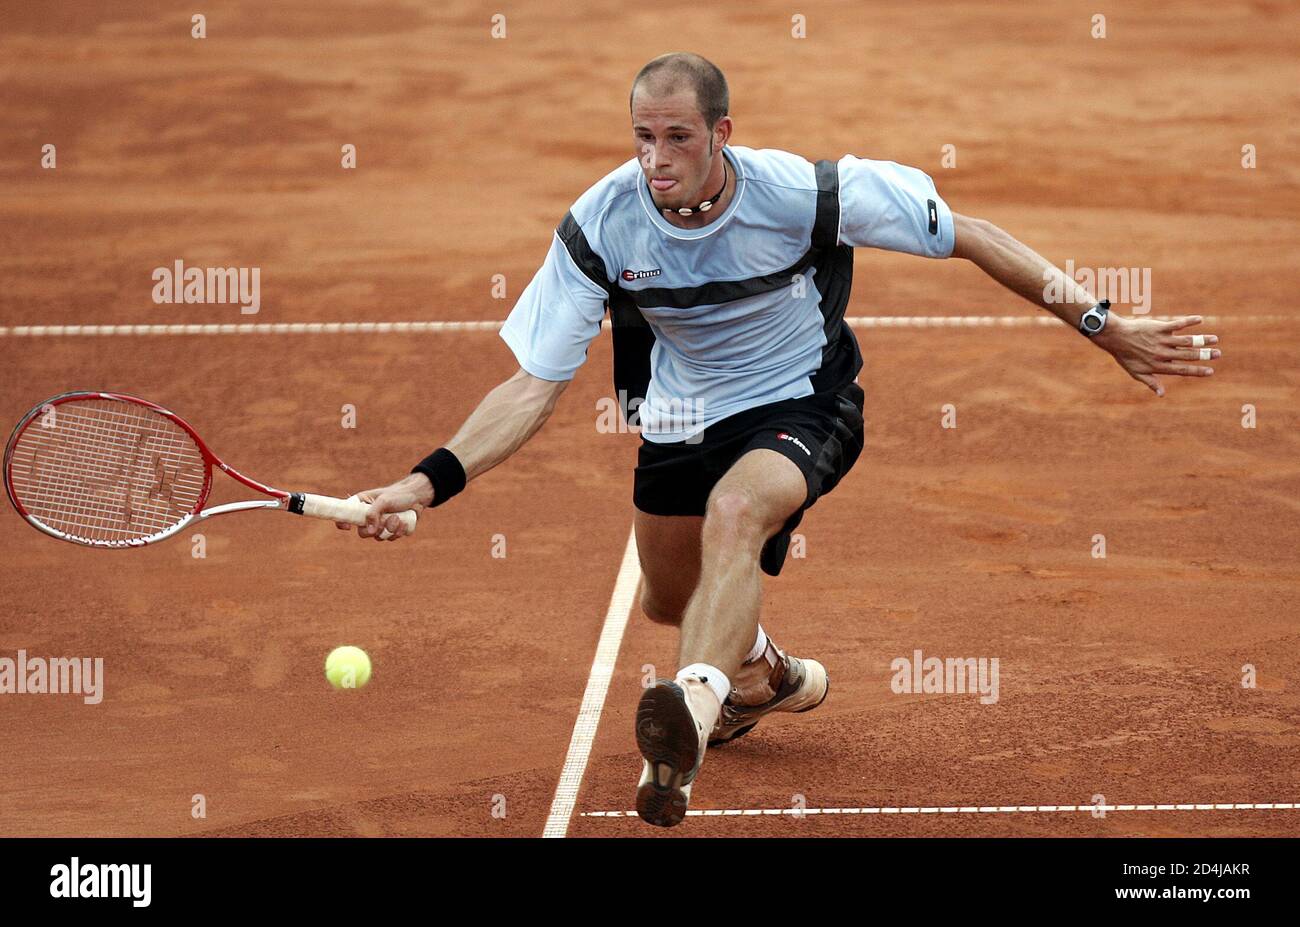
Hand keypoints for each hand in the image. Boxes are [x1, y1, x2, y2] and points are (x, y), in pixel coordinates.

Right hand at [334, 473, 432, 540]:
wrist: (416, 497)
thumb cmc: (397, 494)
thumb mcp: (384, 500)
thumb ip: (374, 513)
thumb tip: (369, 531)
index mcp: (361, 505)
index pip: (345, 515)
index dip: (342, 523)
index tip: (348, 527)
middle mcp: (368, 517)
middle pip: (362, 533)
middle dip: (376, 529)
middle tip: (385, 521)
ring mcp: (380, 525)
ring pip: (379, 537)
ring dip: (391, 529)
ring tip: (398, 517)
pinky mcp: (391, 531)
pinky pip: (391, 538)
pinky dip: (399, 532)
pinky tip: (404, 522)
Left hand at [1092, 314, 1220, 396]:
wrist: (1115, 337)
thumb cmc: (1126, 356)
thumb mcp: (1136, 373)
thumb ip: (1151, 382)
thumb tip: (1162, 394)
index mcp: (1159, 366)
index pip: (1182, 370)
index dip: (1197, 371)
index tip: (1211, 371)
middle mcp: (1162, 353)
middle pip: (1188, 355)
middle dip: (1204, 355)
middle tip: (1218, 354)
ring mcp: (1161, 340)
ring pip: (1186, 340)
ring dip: (1202, 339)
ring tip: (1215, 339)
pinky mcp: (1159, 327)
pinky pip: (1177, 324)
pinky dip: (1188, 322)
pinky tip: (1199, 320)